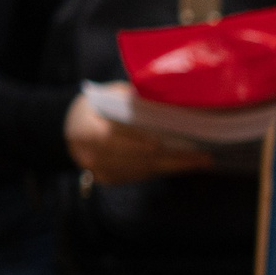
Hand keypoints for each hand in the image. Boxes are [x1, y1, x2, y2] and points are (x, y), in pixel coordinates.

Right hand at [64, 90, 210, 185]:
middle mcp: (88, 155)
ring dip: (172, 166)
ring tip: (201, 160)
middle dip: (169, 158)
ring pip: (141, 170)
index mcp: (83, 129)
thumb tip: (167, 97)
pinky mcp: (109, 179)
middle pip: (134, 159)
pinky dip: (163, 169)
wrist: (74, 126)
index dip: (135, 142)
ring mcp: (98, 170)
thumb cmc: (99, 105)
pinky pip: (140, 176)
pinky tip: (184, 164)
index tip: (160, 144)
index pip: (109, 139)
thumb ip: (132, 99)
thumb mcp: (110, 95)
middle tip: (201, 156)